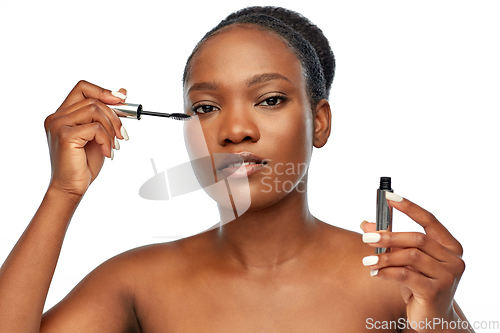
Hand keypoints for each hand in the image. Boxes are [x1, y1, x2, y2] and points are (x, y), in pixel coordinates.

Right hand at [44, 80, 127, 197]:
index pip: (82, 88)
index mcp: (62, 114)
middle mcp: (57, 117)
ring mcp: (59, 125)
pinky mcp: (66, 135)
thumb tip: (122, 92)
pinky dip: (107, 140)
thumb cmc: (83, 163)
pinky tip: (107, 153)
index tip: (121, 100)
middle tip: (122, 134)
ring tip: (114, 145)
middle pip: (93, 100)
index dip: (103, 91)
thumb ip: (106, 114)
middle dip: (114, 116)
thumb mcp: (99, 134)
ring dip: (111, 129)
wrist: (71, 186)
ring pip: (95, 111)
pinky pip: (96, 128)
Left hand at [361, 193, 465, 331]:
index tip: (388, 196)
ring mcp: (447, 276)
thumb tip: (365, 223)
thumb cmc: (418, 284)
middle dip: (389, 236)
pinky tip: (375, 272)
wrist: (432, 319)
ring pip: (411, 256)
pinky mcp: (436, 292)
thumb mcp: (406, 260)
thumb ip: (390, 241)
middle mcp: (453, 259)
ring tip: (367, 260)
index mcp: (450, 246)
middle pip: (417, 238)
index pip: (429, 219)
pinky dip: (387, 271)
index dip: (408, 206)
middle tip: (366, 237)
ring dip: (385, 256)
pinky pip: (406, 275)